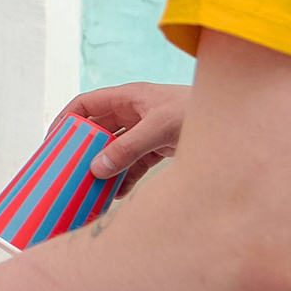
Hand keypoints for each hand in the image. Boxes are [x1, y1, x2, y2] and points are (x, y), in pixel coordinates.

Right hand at [57, 82, 189, 189]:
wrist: (237, 123)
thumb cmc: (197, 111)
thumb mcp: (158, 128)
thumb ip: (127, 149)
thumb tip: (97, 168)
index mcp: (128, 97)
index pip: (87, 105)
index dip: (67, 121)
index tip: (53, 142)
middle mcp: (134, 113)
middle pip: (99, 131)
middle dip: (84, 150)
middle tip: (70, 170)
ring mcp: (146, 131)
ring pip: (115, 150)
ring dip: (104, 167)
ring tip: (91, 187)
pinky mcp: (158, 148)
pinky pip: (133, 164)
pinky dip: (124, 178)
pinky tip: (116, 193)